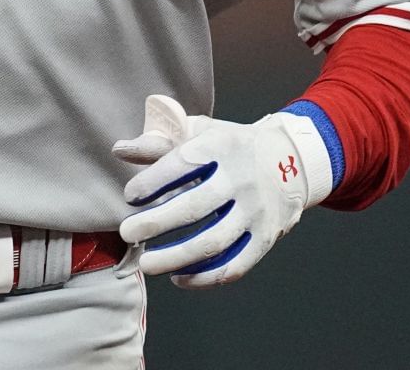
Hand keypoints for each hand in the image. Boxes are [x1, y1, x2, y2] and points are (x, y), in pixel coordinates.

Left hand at [112, 94, 332, 287]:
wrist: (290, 159)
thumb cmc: (231, 146)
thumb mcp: (200, 132)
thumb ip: (160, 142)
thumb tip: (119, 149)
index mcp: (221, 147)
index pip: (180, 165)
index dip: (151, 182)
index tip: (129, 196)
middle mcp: (241, 179)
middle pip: (193, 208)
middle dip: (155, 224)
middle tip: (127, 233)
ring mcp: (255, 211)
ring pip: (213, 243)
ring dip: (175, 257)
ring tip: (146, 263)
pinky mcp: (266, 237)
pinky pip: (235, 265)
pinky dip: (205, 277)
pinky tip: (180, 277)